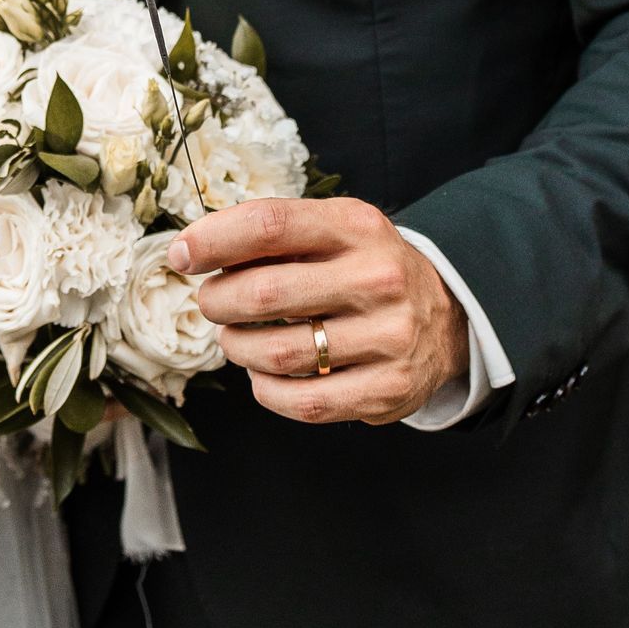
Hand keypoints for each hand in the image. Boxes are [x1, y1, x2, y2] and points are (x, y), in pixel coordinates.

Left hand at [169, 197, 468, 425]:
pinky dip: (266, 390)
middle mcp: (378, 279)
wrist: (445, 314)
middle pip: (263, 294)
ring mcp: (388, 337)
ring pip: (276, 353)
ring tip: (235, 339)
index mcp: (357, 227)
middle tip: (212, 303)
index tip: (183, 255)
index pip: (269, 225)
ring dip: (236, 348)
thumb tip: (193, 250)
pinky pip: (303, 401)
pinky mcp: (388, 388)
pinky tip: (262, 375)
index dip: (213, 241)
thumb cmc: (363, 267)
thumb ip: (273, 233)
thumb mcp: (334, 229)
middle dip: (218, 301)